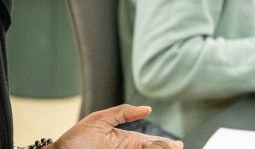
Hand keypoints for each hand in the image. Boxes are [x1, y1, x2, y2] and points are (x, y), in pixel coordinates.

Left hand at [50, 105, 181, 148]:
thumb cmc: (76, 139)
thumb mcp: (100, 120)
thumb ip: (123, 113)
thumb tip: (147, 109)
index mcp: (126, 140)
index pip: (151, 142)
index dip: (165, 144)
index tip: (178, 145)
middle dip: (165, 148)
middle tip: (177, 148)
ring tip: (169, 148)